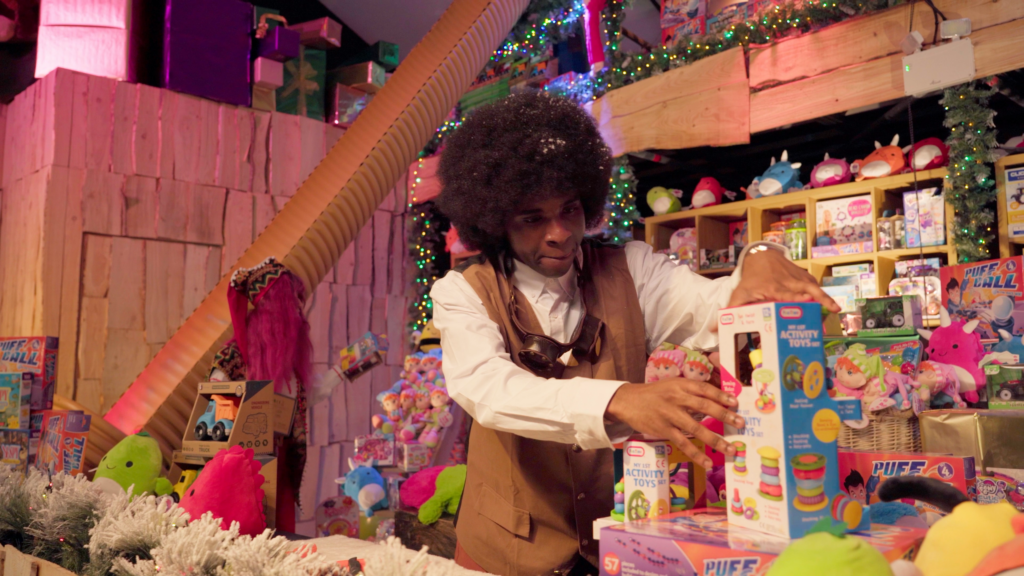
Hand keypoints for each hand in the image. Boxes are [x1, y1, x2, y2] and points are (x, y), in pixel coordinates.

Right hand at [605, 378, 743, 467]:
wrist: (629, 401)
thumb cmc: (655, 394)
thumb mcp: (673, 385)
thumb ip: (691, 391)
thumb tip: (717, 400)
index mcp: (681, 385)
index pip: (704, 389)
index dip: (721, 396)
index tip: (736, 403)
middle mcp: (676, 398)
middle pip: (704, 406)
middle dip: (724, 416)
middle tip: (741, 424)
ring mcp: (670, 415)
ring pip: (696, 428)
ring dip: (715, 440)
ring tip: (731, 449)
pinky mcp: (664, 430)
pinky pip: (683, 444)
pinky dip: (696, 454)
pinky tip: (708, 462)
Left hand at [729, 249, 838, 312]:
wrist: (762, 256)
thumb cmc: (750, 280)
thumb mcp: (739, 293)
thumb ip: (730, 312)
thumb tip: (715, 329)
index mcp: (772, 289)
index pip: (785, 296)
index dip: (794, 301)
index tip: (803, 307)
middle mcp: (787, 283)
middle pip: (803, 293)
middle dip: (814, 304)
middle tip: (826, 316)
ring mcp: (797, 279)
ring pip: (813, 288)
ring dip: (824, 300)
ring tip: (835, 311)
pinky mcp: (804, 278)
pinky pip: (815, 286)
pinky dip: (824, 296)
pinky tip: (833, 307)